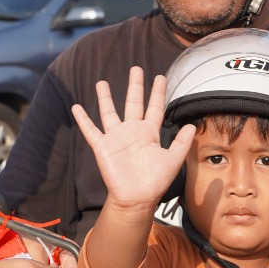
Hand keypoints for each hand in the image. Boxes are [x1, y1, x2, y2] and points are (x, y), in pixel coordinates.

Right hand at [71, 67, 194, 209]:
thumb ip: (181, 142)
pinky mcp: (103, 146)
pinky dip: (83, 119)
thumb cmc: (155, 182)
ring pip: (109, 112)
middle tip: (136, 68)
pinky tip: (76, 107)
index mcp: (149, 133)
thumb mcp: (173, 160)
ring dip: (105, 97)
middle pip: (133, 103)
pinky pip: (91, 130)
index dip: (158, 93)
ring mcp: (116, 138)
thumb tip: (192, 125)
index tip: (160, 77)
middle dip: (135, 86)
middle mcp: (132, 131)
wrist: (136, 199)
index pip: (154, 107)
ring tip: (101, 81)